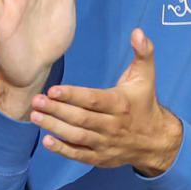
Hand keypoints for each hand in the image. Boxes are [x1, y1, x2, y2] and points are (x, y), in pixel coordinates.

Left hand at [30, 29, 182, 174]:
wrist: (156, 140)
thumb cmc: (144, 102)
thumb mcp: (146, 75)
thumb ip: (143, 52)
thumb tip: (138, 32)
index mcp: (121, 103)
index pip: (93, 100)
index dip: (73, 96)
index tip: (53, 90)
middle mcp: (113, 125)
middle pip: (81, 118)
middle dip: (56, 110)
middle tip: (36, 101)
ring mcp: (106, 143)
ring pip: (78, 136)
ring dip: (55, 127)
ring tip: (34, 117)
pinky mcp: (101, 157)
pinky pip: (80, 154)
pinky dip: (63, 150)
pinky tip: (46, 141)